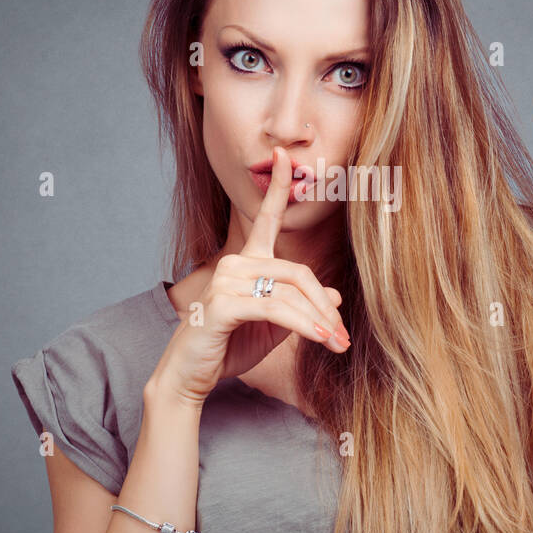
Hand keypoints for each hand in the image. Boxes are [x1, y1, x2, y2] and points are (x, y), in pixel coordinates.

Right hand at [148, 146, 349, 407]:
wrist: (190, 377)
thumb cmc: (229, 348)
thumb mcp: (274, 327)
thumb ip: (301, 308)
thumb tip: (335, 296)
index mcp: (247, 262)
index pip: (266, 218)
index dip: (277, 185)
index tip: (284, 155)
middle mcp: (236, 264)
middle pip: (298, 272)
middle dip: (325, 306)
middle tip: (343, 336)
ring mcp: (227, 281)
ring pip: (290, 292)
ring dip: (319, 321)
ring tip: (337, 344)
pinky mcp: (223, 303)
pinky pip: (275, 309)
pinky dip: (303, 325)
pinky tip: (319, 339)